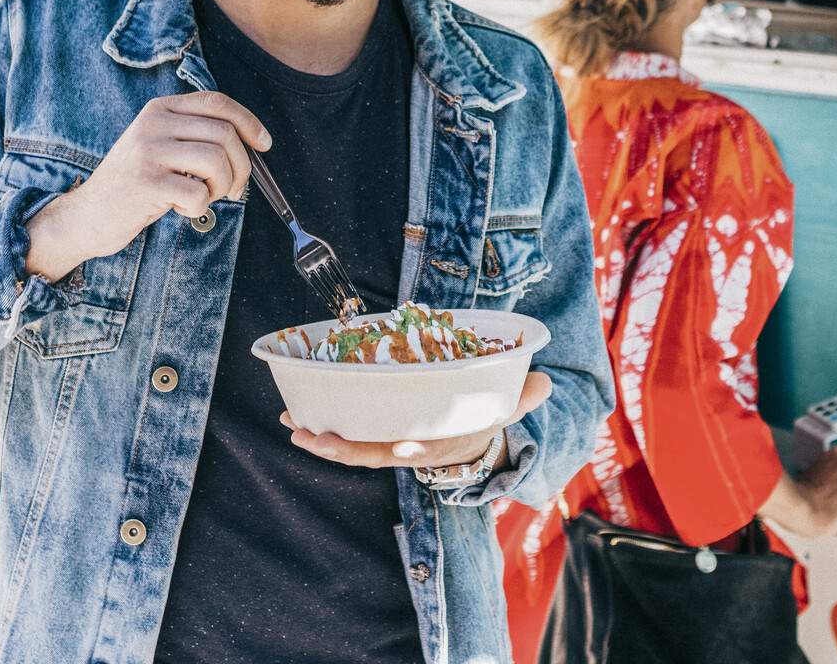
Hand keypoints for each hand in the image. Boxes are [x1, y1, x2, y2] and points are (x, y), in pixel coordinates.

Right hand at [25, 91, 270, 281]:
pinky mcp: (146, 183)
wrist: (87, 215)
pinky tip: (182, 208)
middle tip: (234, 189)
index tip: (264, 144)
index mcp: (160, 109)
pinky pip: (198, 194)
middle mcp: (153, 124)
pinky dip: (200, 207)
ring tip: (207, 197)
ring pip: (216, 161)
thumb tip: (251, 145)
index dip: (249, 121)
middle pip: (224, 134)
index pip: (217, 102)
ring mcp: (148, 151)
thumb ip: (194, 137)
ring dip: (223, 187)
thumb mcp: (160, 147)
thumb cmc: (134, 185)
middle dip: (242, 166)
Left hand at [281, 371, 551, 469]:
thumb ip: (521, 397)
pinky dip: (321, 430)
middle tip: (312, 437)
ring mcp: (388, 446)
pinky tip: (298, 417)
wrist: (466, 443)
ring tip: (292, 425)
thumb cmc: (481, 419)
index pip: (424, 449)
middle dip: (341, 449)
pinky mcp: (375, 436)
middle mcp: (408, 449)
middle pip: (372, 454)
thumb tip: (544, 383)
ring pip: (350, 449)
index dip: (412, 450)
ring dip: (320, 440)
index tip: (401, 449)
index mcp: (439, 443)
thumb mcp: (503, 408)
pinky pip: (345, 437)